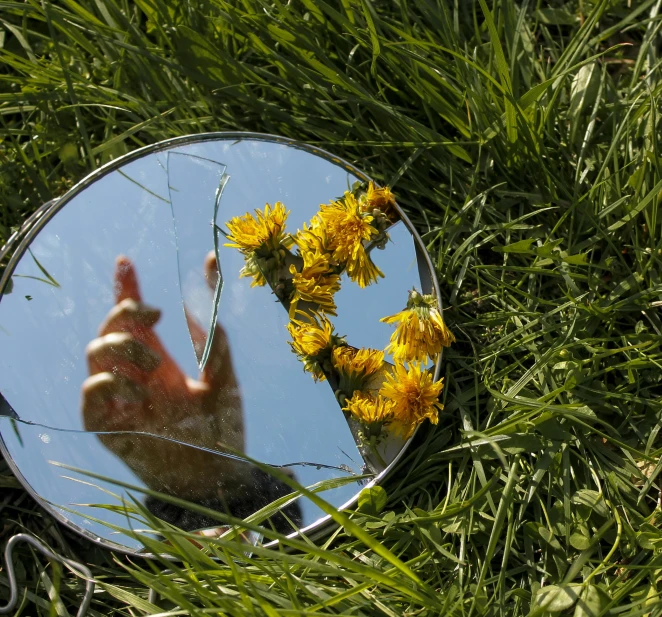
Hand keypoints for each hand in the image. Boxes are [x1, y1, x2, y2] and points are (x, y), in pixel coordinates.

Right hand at [81, 254, 244, 500]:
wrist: (219, 476)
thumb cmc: (222, 428)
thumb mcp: (223, 375)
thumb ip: (213, 337)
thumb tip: (206, 291)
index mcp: (159, 360)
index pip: (132, 318)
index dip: (124, 288)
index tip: (125, 261)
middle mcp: (135, 375)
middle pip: (109, 328)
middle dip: (125, 311)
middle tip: (157, 316)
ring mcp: (121, 400)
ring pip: (95, 355)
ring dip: (121, 346)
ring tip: (155, 363)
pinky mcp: (110, 427)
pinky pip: (90, 395)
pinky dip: (108, 382)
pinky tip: (138, 390)